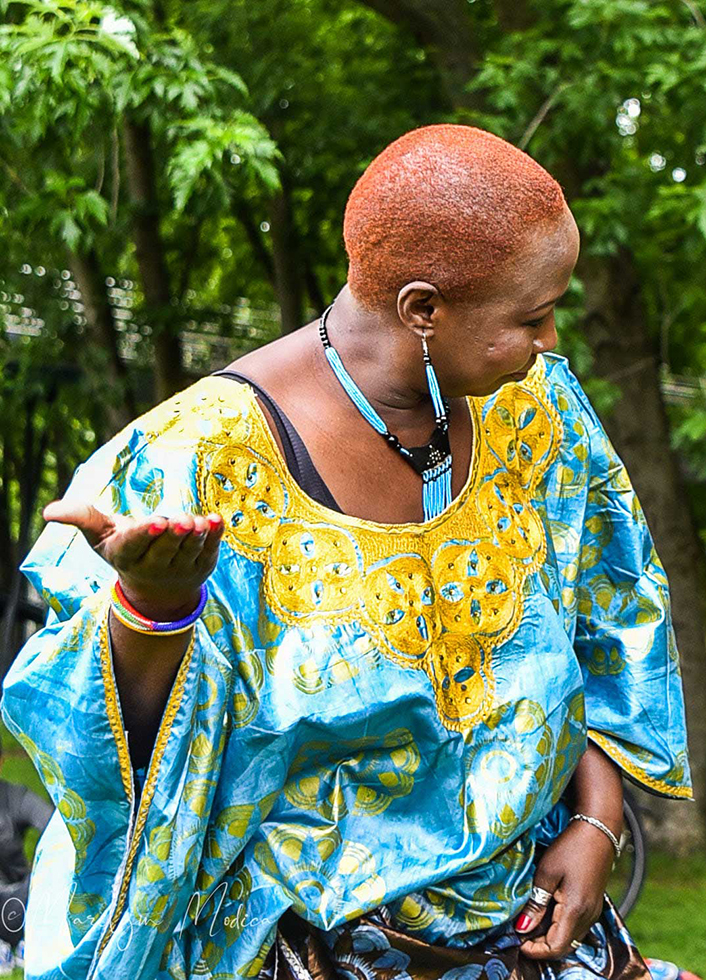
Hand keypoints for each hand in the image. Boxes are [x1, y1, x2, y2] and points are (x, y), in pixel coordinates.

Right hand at [43, 500, 223, 619]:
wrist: (155, 591)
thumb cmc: (124, 550)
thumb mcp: (99, 535)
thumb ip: (80, 518)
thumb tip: (48, 512)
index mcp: (127, 556)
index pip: (136, 545)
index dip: (146, 534)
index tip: (157, 521)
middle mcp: (153, 566)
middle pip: (165, 550)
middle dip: (174, 535)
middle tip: (182, 520)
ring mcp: (180, 569)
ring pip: (189, 551)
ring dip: (196, 537)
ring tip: (200, 522)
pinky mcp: (202, 566)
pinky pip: (210, 551)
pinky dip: (216, 537)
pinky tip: (219, 520)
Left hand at [515, 818, 614, 958]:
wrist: (597, 831)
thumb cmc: (570, 848)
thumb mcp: (546, 872)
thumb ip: (536, 903)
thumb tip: (522, 928)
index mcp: (575, 911)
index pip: (555, 948)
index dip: (535, 950)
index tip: (516, 939)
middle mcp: (588, 917)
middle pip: (564, 947)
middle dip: (540, 946)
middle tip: (519, 932)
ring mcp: (593, 912)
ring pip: (571, 939)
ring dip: (550, 937)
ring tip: (529, 923)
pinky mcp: (593, 906)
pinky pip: (576, 927)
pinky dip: (559, 928)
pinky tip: (545, 914)